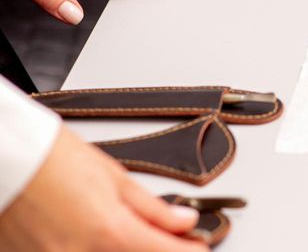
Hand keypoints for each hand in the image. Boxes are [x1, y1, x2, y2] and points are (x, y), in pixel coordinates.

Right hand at [0, 126, 208, 251]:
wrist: (5, 155)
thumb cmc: (51, 157)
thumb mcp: (114, 177)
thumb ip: (152, 208)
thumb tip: (184, 222)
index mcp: (108, 230)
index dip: (189, 251)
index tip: (198, 247)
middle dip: (156, 248)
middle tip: (165, 237)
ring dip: (125, 249)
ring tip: (116, 228)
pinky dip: (92, 248)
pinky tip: (91, 234)